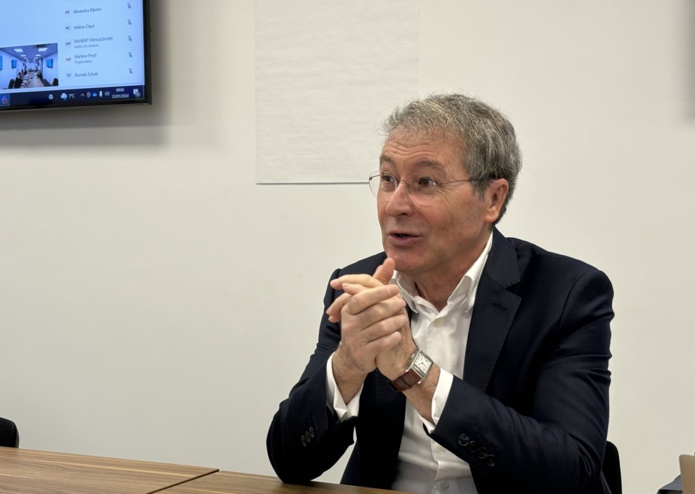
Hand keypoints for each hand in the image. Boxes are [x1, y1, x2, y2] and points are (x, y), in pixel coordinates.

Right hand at [329, 259, 407, 401]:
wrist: (354, 356)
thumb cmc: (363, 325)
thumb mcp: (366, 304)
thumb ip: (377, 282)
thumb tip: (389, 260)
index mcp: (349, 310)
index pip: (361, 298)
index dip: (378, 292)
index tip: (394, 288)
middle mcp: (349, 324)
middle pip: (372, 312)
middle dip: (389, 306)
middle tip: (401, 303)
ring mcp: (355, 340)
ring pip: (379, 328)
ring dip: (394, 322)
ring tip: (403, 318)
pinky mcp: (363, 354)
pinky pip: (381, 344)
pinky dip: (392, 338)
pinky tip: (398, 334)